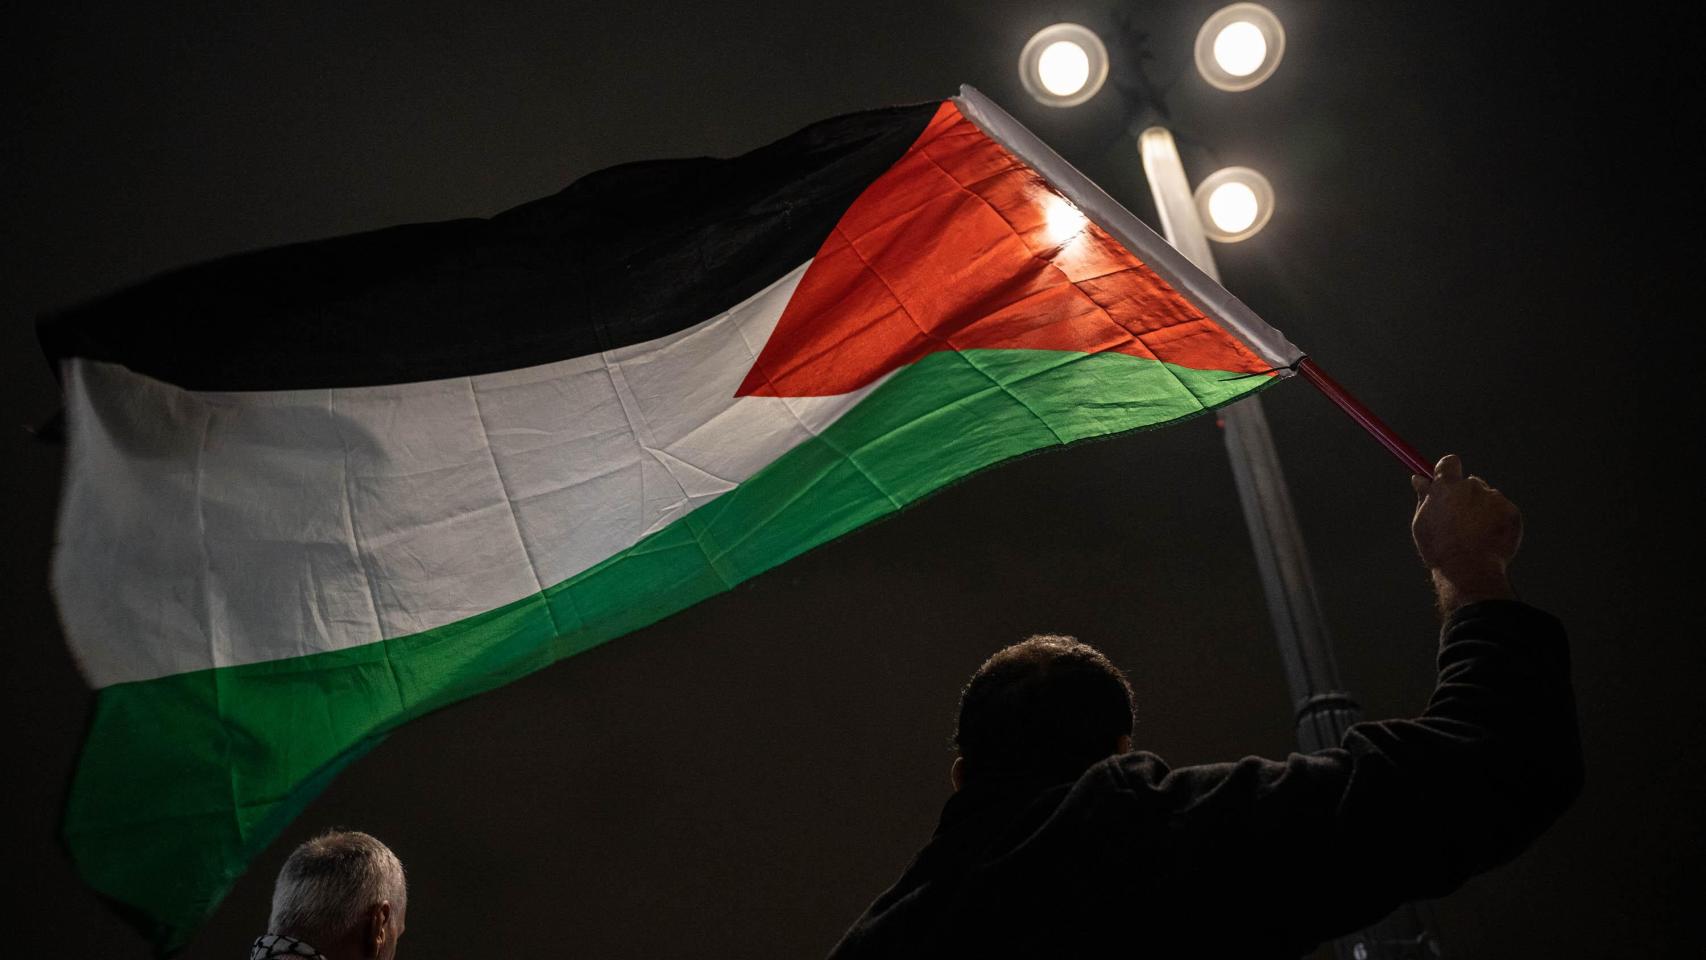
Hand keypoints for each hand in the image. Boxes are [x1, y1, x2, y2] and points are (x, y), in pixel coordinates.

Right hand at [1411, 454, 1519, 611]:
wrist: (1469, 569)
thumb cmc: (1440, 547)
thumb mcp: (1423, 522)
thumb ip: (1424, 497)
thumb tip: (1418, 478)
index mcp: (1446, 487)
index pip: (1449, 463)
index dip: (1447, 471)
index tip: (1445, 481)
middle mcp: (1472, 486)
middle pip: (1470, 482)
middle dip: (1466, 496)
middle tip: (1460, 520)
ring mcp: (1493, 497)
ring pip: (1488, 497)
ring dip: (1482, 509)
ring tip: (1474, 536)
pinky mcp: (1511, 510)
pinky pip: (1503, 511)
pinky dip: (1497, 522)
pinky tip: (1488, 539)